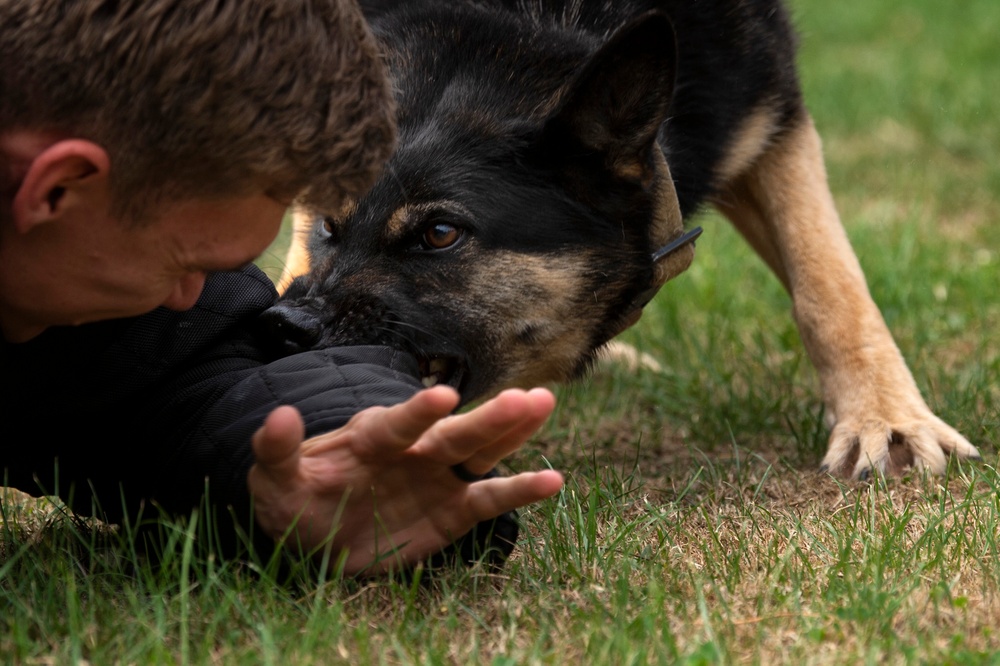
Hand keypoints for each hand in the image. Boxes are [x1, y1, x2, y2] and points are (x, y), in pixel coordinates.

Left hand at [247, 386, 562, 574]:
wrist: (321, 536)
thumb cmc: (299, 501)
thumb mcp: (275, 481)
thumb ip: (276, 450)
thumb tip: (279, 415)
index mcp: (373, 437)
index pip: (399, 422)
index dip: (418, 411)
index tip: (443, 397)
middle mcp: (415, 451)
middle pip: (456, 432)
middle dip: (490, 417)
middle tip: (529, 396)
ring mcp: (438, 478)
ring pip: (482, 453)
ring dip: (512, 433)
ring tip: (543, 406)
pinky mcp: (453, 510)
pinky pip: (489, 499)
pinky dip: (520, 491)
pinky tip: (552, 482)